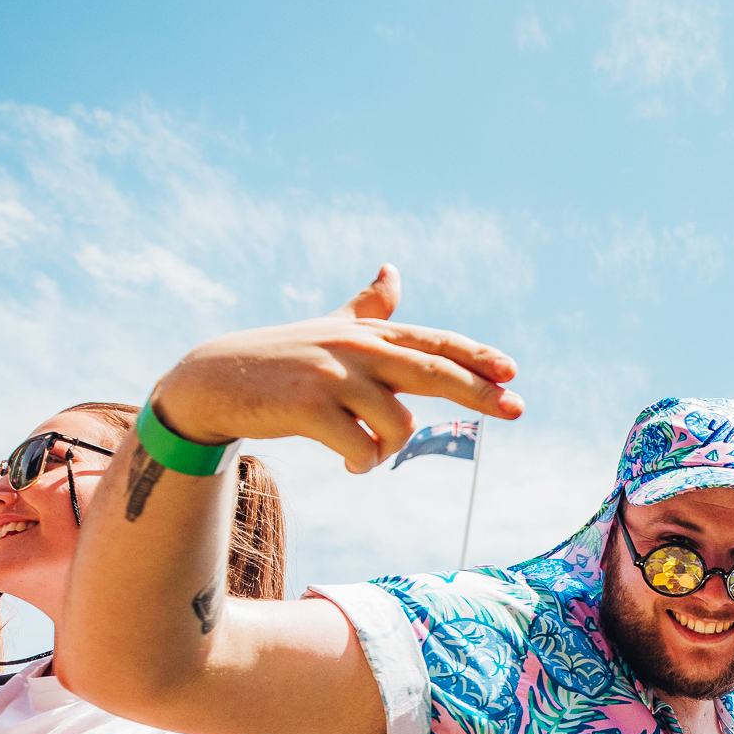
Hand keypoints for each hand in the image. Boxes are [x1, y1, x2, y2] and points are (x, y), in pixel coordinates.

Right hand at [150, 265, 522, 472]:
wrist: (215, 380)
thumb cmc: (283, 357)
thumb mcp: (330, 328)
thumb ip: (368, 307)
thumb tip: (392, 270)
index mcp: (369, 335)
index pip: (434, 342)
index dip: (475, 355)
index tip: (512, 371)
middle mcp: (357, 349)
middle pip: (433, 370)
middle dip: (479, 391)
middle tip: (518, 408)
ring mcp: (332, 375)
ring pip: (397, 422)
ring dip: (388, 449)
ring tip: (363, 454)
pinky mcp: (308, 406)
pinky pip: (360, 446)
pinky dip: (363, 462)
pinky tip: (350, 463)